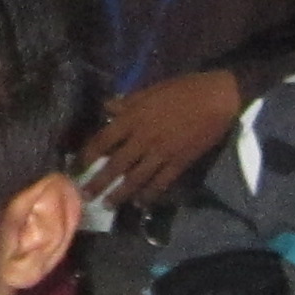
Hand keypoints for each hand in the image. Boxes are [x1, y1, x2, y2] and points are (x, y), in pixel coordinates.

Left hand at [87, 73, 243, 206]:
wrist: (217, 98)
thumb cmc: (183, 89)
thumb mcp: (150, 90)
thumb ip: (127, 102)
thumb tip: (106, 108)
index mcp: (134, 117)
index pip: (103, 140)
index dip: (88, 155)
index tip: (77, 167)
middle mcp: (143, 138)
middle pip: (115, 165)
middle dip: (98, 182)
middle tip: (84, 196)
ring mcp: (161, 153)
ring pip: (136, 179)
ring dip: (120, 194)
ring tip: (107, 204)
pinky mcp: (179, 162)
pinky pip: (161, 183)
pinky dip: (150, 195)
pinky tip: (140, 203)